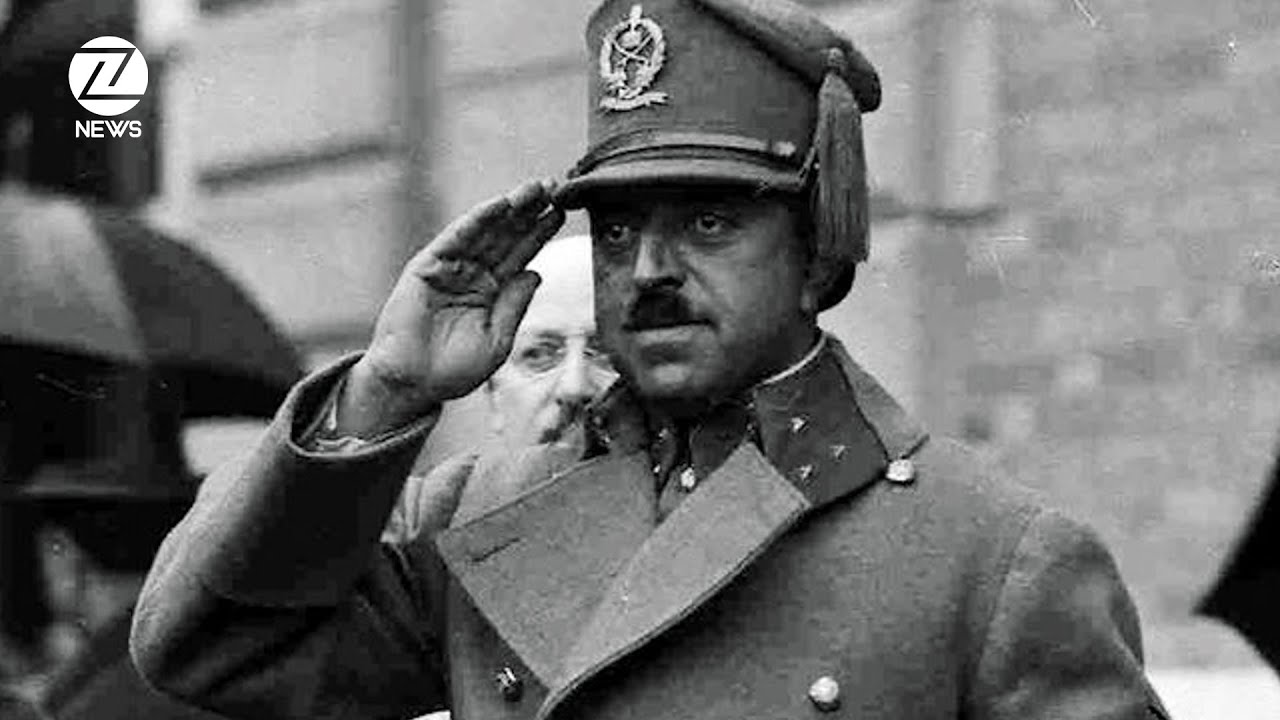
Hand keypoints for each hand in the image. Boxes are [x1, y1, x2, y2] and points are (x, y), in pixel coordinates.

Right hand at [341, 180, 565, 435]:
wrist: (413, 385)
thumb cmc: (453, 371)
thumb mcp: (497, 340)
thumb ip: (515, 305)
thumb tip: (536, 273)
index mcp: (492, 292)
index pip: (520, 255)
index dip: (540, 233)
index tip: (562, 211)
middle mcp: (472, 274)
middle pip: (506, 236)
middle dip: (529, 211)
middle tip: (554, 185)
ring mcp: (450, 268)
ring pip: (485, 231)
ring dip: (509, 207)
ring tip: (535, 188)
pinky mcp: (427, 267)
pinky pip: (455, 238)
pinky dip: (476, 220)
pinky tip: (499, 205)